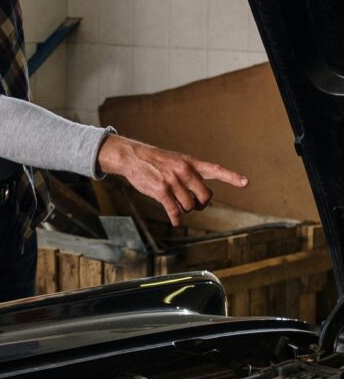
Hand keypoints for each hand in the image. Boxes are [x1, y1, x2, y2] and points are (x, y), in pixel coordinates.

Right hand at [97, 134, 247, 226]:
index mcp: (190, 163)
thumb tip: (200, 195)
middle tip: (195, 204)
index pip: (215, 169)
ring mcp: (173, 181)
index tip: (245, 182)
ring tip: (176, 203)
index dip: (231, 177)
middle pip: (205, 197)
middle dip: (201, 204)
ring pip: (189, 206)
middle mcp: (184, 171)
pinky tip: (176, 221)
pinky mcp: (162, 191)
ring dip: (184, 209)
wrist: (133, 157)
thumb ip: (190, 173)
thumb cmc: (156, 160)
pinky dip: (176, 219)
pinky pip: (174, 211)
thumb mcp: (176, 160)